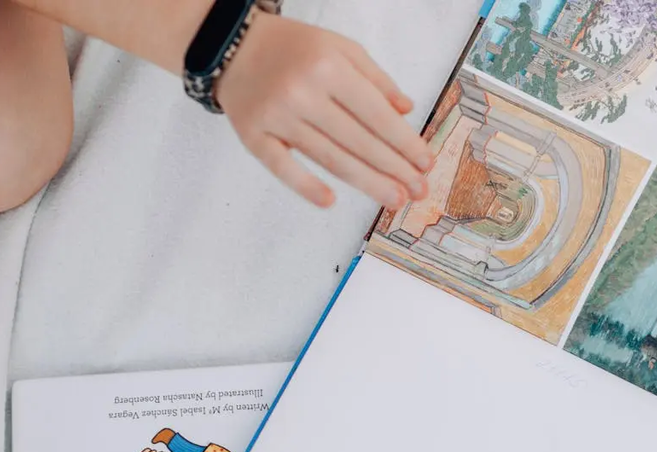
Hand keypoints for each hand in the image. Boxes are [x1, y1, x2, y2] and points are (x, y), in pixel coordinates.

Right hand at [216, 13, 432, 208]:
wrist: (231, 44)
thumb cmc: (294, 48)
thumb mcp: (341, 48)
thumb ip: (377, 79)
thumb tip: (407, 111)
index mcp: (329, 68)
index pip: (377, 115)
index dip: (405, 143)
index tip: (426, 163)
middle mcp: (303, 93)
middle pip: (358, 142)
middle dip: (394, 169)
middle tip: (417, 191)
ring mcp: (276, 117)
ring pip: (330, 158)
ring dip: (367, 183)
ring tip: (394, 199)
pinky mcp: (252, 136)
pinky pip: (282, 167)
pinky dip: (305, 186)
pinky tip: (329, 201)